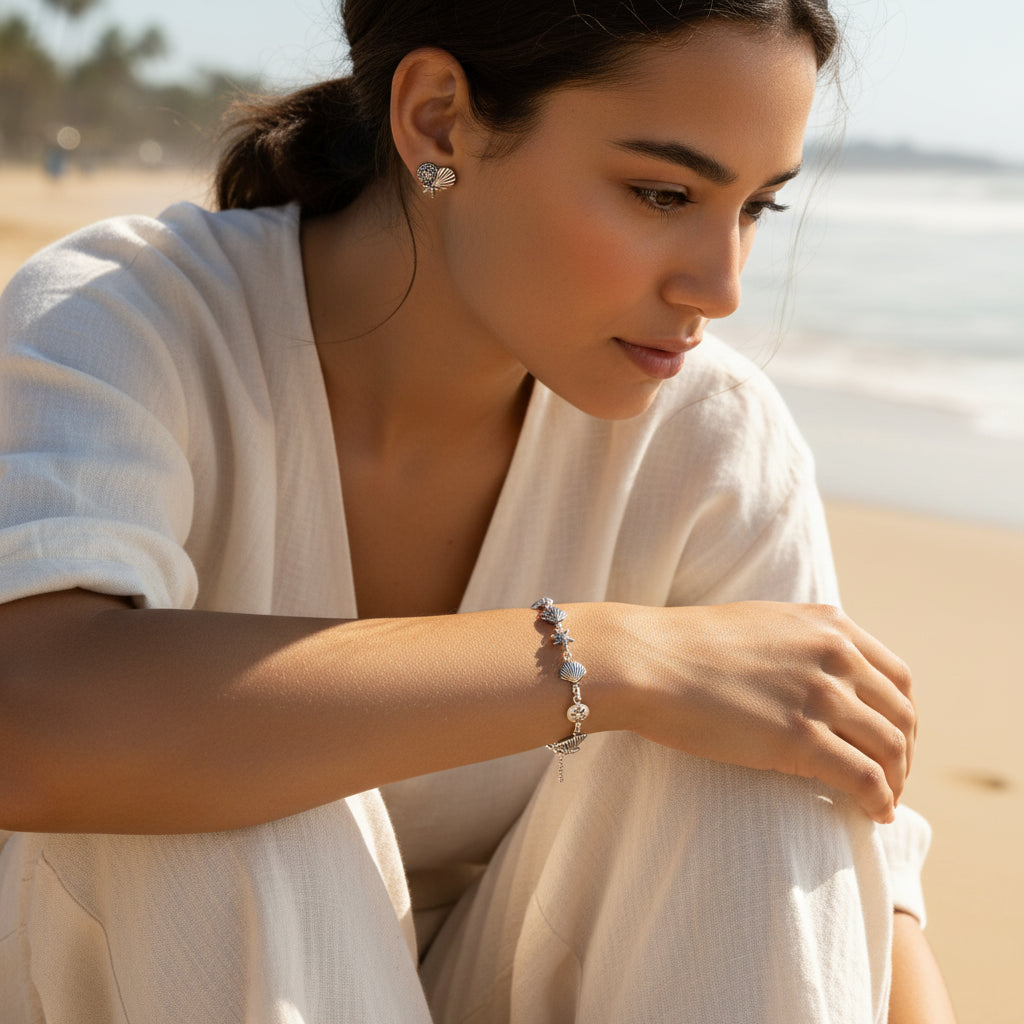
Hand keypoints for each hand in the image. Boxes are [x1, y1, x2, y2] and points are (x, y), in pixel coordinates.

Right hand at [616, 602, 915, 822]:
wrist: (645, 660)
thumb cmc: (684, 646)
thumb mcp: (758, 624)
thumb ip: (799, 642)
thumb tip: (814, 674)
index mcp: (828, 625)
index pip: (897, 677)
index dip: (902, 717)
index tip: (891, 743)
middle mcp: (834, 654)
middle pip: (901, 714)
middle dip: (904, 754)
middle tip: (893, 781)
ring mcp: (819, 695)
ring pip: (890, 749)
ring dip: (896, 783)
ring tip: (884, 804)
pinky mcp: (799, 737)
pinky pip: (865, 778)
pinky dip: (880, 801)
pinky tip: (874, 815)